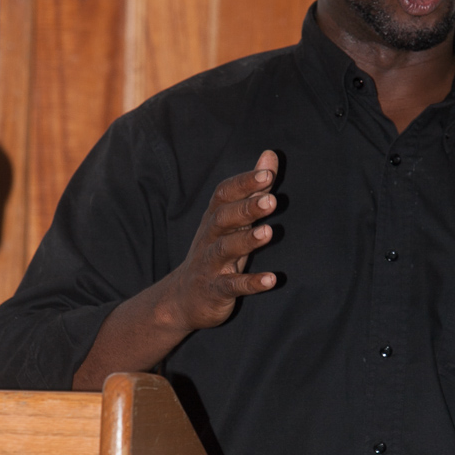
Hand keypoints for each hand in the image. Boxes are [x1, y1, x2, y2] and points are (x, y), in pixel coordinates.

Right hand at [163, 150, 278, 333]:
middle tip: (271, 200)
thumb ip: (253, 189)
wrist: (182, 299)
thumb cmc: (216, 251)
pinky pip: (232, 285)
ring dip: (247, 240)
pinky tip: (271, 279)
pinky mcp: (216, 290)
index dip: (244, 183)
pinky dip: (251, 283)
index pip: (225, 193)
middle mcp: (210, 237)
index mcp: (215, 218)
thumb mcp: (233, 219)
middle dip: (246, 208)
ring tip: (269, 232)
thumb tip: (270, 155)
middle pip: (223, 218)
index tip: (267, 173)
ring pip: (225, 249)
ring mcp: (211, 264)